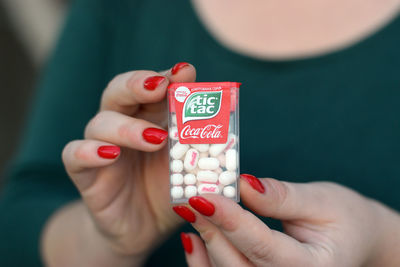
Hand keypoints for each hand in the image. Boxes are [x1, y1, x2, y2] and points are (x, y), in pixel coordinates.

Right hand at [43, 62, 194, 265]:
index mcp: (151, 119)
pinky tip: (110, 155)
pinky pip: (75, 155)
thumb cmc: (171, 191)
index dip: (166, 78)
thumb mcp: (191, 167)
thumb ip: (202, 144)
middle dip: (138, 85)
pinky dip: (89, 151)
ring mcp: (102, 148)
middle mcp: (123, 126)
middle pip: (119, 93)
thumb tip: (226, 123)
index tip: (184, 72)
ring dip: (127, 127)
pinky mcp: (84, 174)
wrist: (145, 228)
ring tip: (155, 139)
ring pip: (100, 123)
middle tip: (158, 87)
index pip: (152, 88)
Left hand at [174, 175, 399, 266]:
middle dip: (211, 230)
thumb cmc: (344, 218)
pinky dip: (204, 262)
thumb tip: (243, 184)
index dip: (230, 221)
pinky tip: (192, 239)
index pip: (263, 246)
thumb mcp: (321, 200)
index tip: (204, 196)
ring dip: (205, 245)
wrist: (357, 239)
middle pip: (239, 265)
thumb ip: (282, 197)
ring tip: (189, 212)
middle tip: (189, 198)